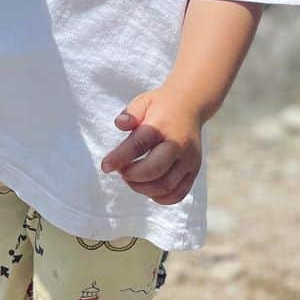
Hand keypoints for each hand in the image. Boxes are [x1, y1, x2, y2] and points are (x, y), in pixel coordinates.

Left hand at [100, 91, 202, 205]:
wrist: (190, 106)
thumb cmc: (160, 106)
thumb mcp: (142, 102)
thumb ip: (130, 113)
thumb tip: (120, 124)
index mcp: (162, 126)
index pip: (138, 145)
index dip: (119, 158)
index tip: (105, 166)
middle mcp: (179, 144)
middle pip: (154, 170)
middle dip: (132, 176)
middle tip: (121, 171)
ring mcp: (189, 160)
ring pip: (166, 186)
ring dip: (143, 189)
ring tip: (132, 179)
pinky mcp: (194, 171)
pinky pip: (178, 194)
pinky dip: (160, 198)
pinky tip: (148, 188)